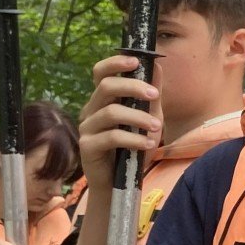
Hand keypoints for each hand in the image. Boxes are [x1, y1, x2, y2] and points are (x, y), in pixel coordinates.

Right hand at [77, 52, 162, 189]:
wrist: (119, 183)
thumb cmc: (132, 148)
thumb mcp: (148, 119)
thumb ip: (151, 97)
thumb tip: (157, 66)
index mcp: (103, 99)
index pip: (100, 72)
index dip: (115, 62)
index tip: (136, 61)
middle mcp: (91, 109)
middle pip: (106, 86)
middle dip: (133, 86)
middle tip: (154, 95)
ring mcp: (87, 127)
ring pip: (111, 112)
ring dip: (138, 117)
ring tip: (157, 127)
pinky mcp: (87, 146)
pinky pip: (111, 137)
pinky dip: (133, 139)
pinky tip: (147, 145)